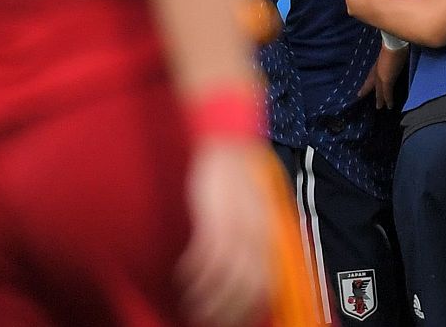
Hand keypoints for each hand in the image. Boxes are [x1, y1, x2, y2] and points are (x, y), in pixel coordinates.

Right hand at [179, 141, 272, 326]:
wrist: (221, 137)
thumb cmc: (229, 177)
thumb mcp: (247, 209)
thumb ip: (245, 239)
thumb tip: (236, 272)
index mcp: (263, 232)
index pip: (264, 284)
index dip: (246, 308)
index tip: (229, 320)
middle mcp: (255, 232)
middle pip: (246, 286)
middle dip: (225, 311)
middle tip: (205, 320)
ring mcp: (235, 223)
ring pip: (226, 276)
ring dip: (207, 299)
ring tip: (190, 307)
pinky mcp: (214, 214)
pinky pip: (207, 255)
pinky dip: (194, 274)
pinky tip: (181, 280)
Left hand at [356, 44, 407, 108]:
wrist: (394, 44)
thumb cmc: (394, 43)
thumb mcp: (390, 49)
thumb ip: (389, 53)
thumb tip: (394, 53)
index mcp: (378, 63)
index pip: (371, 74)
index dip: (368, 80)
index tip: (362, 86)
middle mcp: (377, 70)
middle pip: (371, 83)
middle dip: (367, 90)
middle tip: (361, 96)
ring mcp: (381, 76)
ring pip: (379, 90)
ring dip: (380, 99)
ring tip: (379, 107)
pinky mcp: (386, 80)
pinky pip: (387, 93)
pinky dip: (388, 100)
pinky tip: (388, 106)